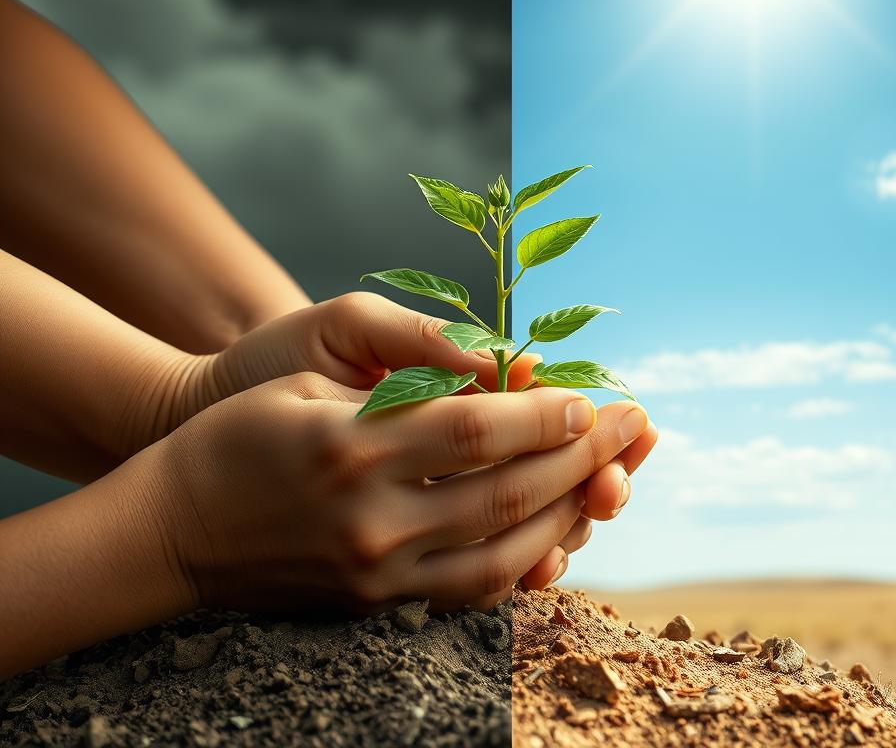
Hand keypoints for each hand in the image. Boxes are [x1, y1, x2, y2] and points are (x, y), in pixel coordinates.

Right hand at [179, 292, 658, 583]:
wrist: (175, 526)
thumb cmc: (240, 432)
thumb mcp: (311, 379)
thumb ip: (404, 380)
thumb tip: (497, 376)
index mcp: (352, 446)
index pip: (476, 430)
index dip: (545, 414)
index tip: (593, 399)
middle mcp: (371, 517)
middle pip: (506, 491)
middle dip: (582, 457)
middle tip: (634, 430)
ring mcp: (374, 573)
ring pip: (502, 554)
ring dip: (569, 515)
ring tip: (611, 483)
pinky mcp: (373, 606)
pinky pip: (470, 593)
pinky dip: (524, 564)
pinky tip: (558, 536)